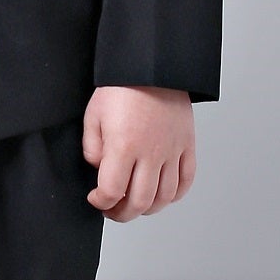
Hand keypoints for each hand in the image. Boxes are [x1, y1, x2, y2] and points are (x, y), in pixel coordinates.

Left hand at [82, 85, 194, 220]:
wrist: (152, 65)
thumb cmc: (122, 86)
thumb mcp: (93, 115)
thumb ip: (92, 148)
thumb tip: (99, 169)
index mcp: (124, 145)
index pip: (112, 191)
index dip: (101, 202)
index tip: (95, 199)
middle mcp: (151, 153)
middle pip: (140, 202)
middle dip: (122, 213)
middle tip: (113, 210)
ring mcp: (172, 151)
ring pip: (164, 197)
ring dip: (147, 209)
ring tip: (134, 204)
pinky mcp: (187, 145)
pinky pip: (186, 181)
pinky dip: (174, 195)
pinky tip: (161, 195)